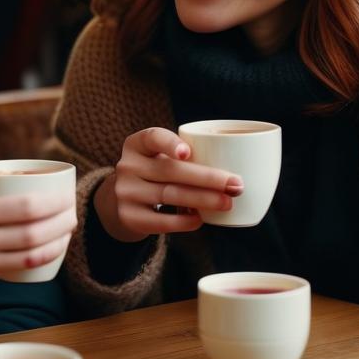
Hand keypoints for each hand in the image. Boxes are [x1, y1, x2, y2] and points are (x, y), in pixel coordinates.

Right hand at [0, 172, 76, 286]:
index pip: (24, 206)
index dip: (53, 201)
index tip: (66, 195)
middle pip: (34, 229)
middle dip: (62, 219)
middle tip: (73, 210)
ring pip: (33, 251)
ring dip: (59, 239)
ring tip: (69, 228)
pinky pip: (23, 267)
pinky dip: (45, 257)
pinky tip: (56, 248)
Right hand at [93, 127, 243, 242]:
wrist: (122, 202)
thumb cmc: (155, 174)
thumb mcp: (159, 158)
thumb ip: (184, 157)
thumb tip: (235, 168)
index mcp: (137, 144)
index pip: (152, 137)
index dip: (169, 143)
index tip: (188, 152)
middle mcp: (127, 165)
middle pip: (170, 170)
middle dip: (207, 178)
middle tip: (235, 185)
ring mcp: (125, 192)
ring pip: (169, 194)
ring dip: (203, 199)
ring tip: (227, 203)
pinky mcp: (129, 217)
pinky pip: (161, 221)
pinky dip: (184, 220)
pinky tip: (200, 219)